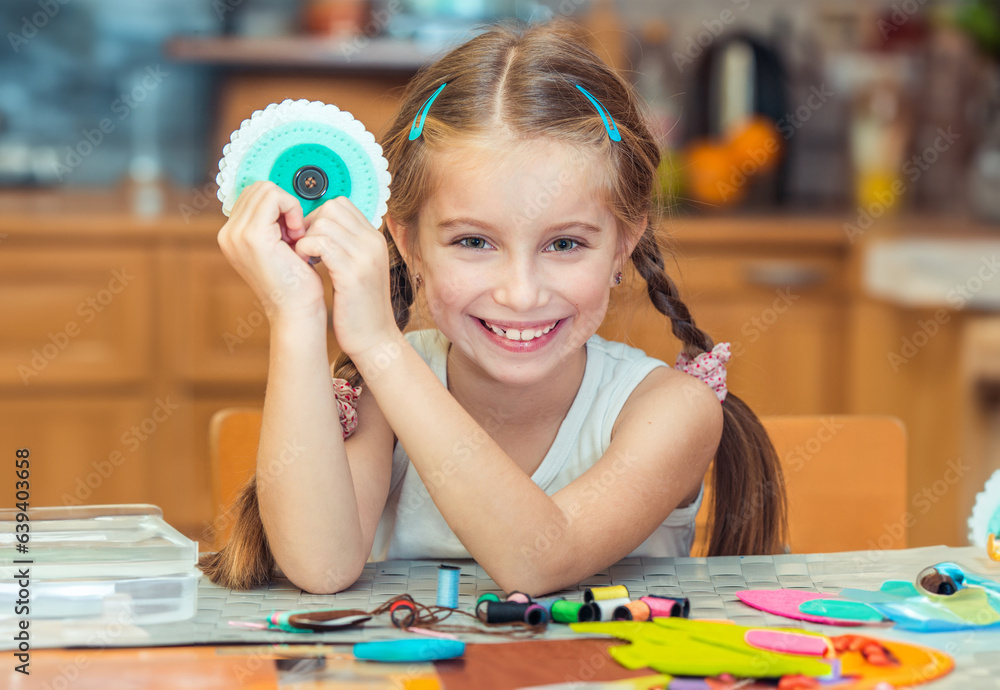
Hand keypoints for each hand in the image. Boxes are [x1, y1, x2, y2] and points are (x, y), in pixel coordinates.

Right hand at [217, 181, 326, 326]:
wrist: (296, 311)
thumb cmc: (295, 283)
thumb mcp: (278, 247)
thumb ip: (271, 223)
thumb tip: (279, 197)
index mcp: (231, 236)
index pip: (253, 195)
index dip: (278, 207)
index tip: (291, 233)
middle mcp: (228, 234)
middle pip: (258, 187)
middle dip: (282, 205)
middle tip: (295, 234)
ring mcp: (237, 234)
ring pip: (266, 189)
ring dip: (288, 208)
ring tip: (296, 237)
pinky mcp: (253, 235)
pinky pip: (274, 197)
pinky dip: (292, 209)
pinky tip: (298, 236)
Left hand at [293, 196, 397, 357]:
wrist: (374, 338)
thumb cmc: (358, 306)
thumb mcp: (356, 268)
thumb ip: (343, 245)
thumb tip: (314, 227)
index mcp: (373, 238)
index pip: (341, 205)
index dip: (318, 217)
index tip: (309, 239)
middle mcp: (373, 241)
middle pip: (332, 208)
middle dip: (309, 224)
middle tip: (303, 248)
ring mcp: (365, 256)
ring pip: (324, 223)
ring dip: (305, 237)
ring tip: (304, 258)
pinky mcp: (353, 273)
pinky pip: (321, 243)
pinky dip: (306, 249)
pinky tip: (305, 264)